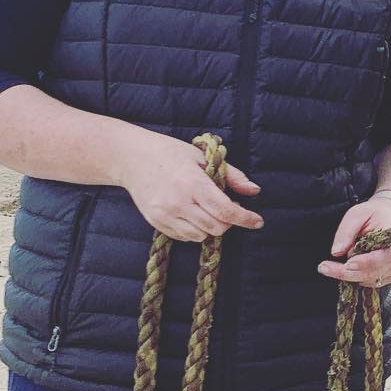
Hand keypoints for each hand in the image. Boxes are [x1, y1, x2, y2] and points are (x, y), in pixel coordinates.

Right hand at [120, 130, 261, 241]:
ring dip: (211, 226)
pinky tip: (191, 213)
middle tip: (228, 208)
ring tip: (206, 209)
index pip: (225, 210)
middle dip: (228, 221)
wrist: (132, 158)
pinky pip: (184, 237)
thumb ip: (232, 176)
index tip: (257, 221)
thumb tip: (254, 190)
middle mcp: (178, 202)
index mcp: (192, 183)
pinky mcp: (156, 222)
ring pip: (201, 236)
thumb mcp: (203, 157)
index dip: (245, 218)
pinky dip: (194, 230)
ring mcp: (165, 214)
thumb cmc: (171, 154)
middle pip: (216, 227)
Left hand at [319, 196, 390, 287]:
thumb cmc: (373, 214)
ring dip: (349, 275)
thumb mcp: (357, 214)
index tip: (346, 264)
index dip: (364, 263)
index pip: (381, 257)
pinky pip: (370, 282)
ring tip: (333, 265)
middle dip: (346, 272)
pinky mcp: (390, 276)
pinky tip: (349, 266)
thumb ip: (346, 232)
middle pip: (372, 273)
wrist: (389, 217)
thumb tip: (336, 252)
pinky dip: (357, 276)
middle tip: (324, 268)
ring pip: (368, 280)